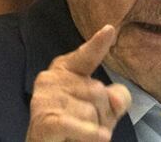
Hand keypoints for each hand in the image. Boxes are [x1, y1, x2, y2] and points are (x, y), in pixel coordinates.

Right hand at [26, 25, 131, 141]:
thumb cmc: (76, 124)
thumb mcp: (103, 109)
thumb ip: (116, 97)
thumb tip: (114, 99)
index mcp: (66, 69)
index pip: (86, 56)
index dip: (97, 45)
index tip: (109, 29)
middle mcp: (52, 79)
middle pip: (99, 92)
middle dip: (101, 114)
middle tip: (86, 126)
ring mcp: (45, 100)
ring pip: (92, 112)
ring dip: (92, 129)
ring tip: (77, 135)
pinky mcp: (44, 122)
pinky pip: (76, 124)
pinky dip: (89, 134)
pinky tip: (101, 137)